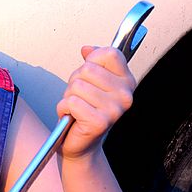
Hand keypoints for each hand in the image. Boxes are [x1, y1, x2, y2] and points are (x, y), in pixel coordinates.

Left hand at [56, 45, 135, 160]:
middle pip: (88, 69)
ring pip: (77, 86)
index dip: (92, 59)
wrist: (82, 142)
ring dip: (69, 96)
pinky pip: (71, 102)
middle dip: (75, 81)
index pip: (110, 54)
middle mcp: (125, 95)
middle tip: (81, 96)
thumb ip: (92, 61)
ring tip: (77, 107)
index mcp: (127, 81)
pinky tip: (72, 116)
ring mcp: (114, 110)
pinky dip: (64, 108)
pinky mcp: (100, 122)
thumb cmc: (85, 109)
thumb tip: (87, 49)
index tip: (90, 72)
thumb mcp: (91, 80)